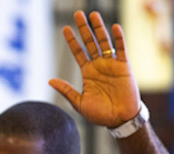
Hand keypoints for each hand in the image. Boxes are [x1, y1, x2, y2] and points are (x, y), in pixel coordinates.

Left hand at [50, 11, 141, 127]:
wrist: (119, 119)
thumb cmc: (100, 114)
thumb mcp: (79, 102)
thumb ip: (66, 90)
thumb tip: (50, 81)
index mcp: (87, 73)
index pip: (78, 52)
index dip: (72, 41)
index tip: (65, 29)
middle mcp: (99, 65)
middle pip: (90, 42)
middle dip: (84, 28)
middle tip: (77, 14)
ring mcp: (111, 64)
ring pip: (104, 42)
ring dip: (99, 28)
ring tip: (93, 15)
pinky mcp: (124, 67)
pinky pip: (121, 49)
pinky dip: (119, 39)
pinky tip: (114, 27)